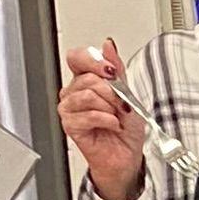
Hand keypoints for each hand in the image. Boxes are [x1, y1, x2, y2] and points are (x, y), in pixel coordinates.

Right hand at [59, 39, 146, 199]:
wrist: (128, 155)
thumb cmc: (126, 129)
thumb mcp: (128, 93)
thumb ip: (116, 68)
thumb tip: (108, 45)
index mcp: (86, 80)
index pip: (77, 57)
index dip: (93, 60)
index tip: (111, 71)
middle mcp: (75, 93)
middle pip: (87, 78)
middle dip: (112, 92)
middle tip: (121, 105)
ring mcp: (70, 109)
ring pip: (87, 94)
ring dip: (109, 106)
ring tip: (116, 117)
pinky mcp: (71, 126)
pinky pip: (88, 114)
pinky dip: (106, 119)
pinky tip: (112, 125)